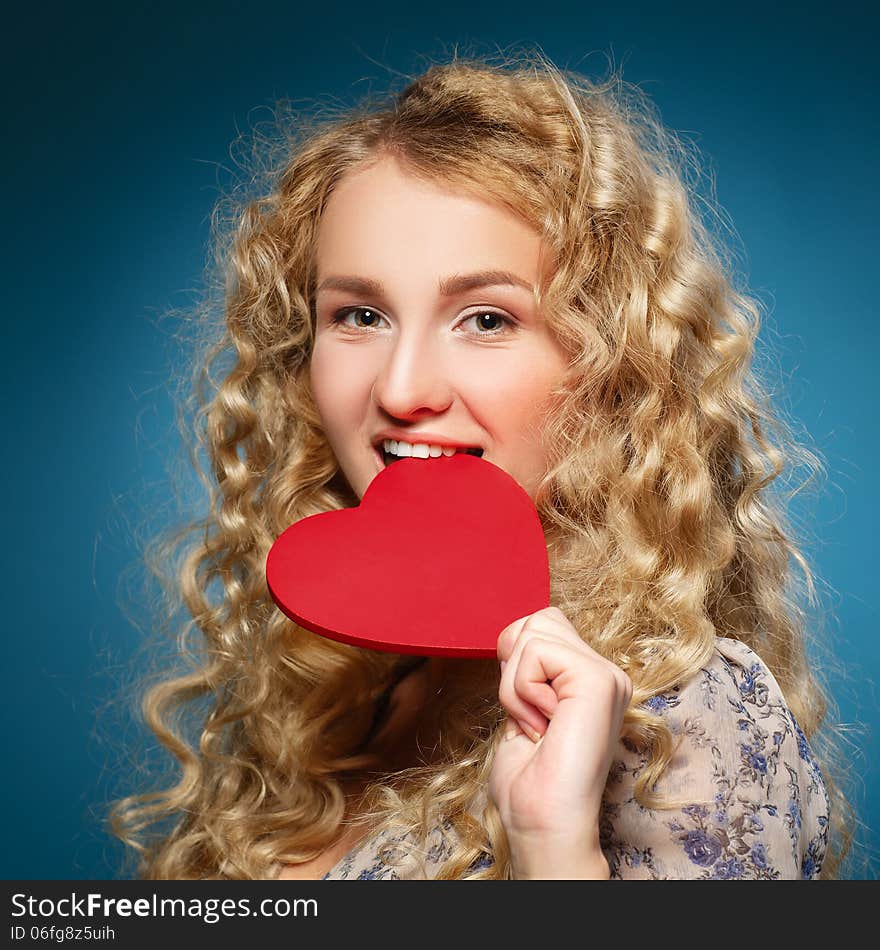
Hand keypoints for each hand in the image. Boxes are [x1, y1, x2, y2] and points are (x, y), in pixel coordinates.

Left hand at [488, 606, 631, 878]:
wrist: (542, 823)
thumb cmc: (528, 780)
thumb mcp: (519, 707)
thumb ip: (523, 668)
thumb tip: (512, 631)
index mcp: (588, 678)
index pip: (542, 623)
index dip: (516, 661)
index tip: (526, 714)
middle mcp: (605, 672)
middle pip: (537, 619)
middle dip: (513, 666)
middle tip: (529, 718)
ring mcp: (606, 675)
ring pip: (533, 630)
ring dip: (515, 683)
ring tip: (536, 723)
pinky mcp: (598, 681)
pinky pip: (536, 651)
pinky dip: (522, 689)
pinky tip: (542, 724)